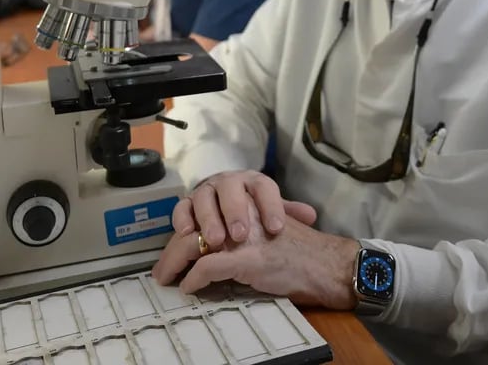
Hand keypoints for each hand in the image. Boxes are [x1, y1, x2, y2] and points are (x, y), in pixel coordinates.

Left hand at [152, 207, 359, 308]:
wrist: (324, 264)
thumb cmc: (299, 249)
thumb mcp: (267, 226)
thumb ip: (246, 224)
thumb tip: (214, 241)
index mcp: (248, 199)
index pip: (204, 204)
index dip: (184, 225)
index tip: (174, 245)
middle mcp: (245, 211)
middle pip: (195, 224)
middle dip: (173, 249)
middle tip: (162, 271)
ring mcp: (246, 235)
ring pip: (196, 243)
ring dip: (176, 263)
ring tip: (169, 279)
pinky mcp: (249, 259)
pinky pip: (208, 268)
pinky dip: (195, 279)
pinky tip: (190, 288)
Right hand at [172, 169, 316, 247]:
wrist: (224, 206)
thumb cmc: (251, 213)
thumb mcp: (270, 211)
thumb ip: (288, 213)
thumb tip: (311, 216)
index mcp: (253, 182)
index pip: (264, 187)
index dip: (271, 206)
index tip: (277, 229)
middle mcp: (229, 182)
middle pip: (231, 188)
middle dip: (236, 211)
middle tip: (241, 235)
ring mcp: (206, 190)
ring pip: (205, 197)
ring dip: (209, 218)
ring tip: (216, 241)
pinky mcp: (187, 203)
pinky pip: (181, 207)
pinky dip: (182, 219)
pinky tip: (187, 234)